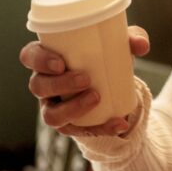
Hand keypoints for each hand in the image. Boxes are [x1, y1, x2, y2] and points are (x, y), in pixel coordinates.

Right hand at [19, 25, 150, 137]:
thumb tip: (142, 45)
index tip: (60, 62)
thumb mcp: (119, 45)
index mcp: (49, 58)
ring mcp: (54, 106)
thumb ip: (132, 38)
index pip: (29, 56)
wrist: (114, 86)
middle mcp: (45, 83)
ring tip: (96, 98)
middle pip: (38, 86)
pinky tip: (119, 123)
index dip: (39, 60)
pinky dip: (100, 128)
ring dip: (72, 108)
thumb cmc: (106, 57)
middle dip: (59, 84)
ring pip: (50, 115)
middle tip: (85, 79)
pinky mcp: (69, 125)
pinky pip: (78, 131)